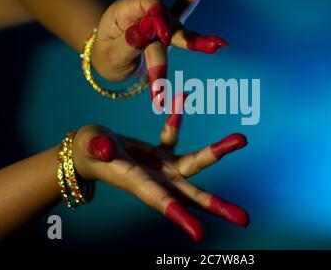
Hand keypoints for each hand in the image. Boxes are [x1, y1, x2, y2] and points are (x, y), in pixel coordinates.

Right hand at [72, 94, 248, 241]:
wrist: (89, 150)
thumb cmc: (86, 150)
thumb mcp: (88, 146)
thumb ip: (96, 147)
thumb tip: (104, 147)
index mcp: (138, 183)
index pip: (160, 201)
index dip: (179, 215)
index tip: (199, 232)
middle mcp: (157, 179)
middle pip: (191, 195)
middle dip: (216, 206)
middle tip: (244, 219)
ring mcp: (162, 167)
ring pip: (195, 164)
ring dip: (217, 151)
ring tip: (241, 139)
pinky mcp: (162, 153)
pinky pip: (173, 135)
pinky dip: (177, 119)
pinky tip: (182, 98)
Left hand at [91, 0, 227, 103]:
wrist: (110, 58)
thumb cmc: (108, 56)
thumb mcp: (111, 54)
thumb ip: (129, 43)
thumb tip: (147, 33)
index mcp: (125, 12)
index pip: (146, 3)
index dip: (158, 16)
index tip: (164, 36)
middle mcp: (146, 12)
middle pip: (164, 14)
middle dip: (174, 27)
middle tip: (178, 39)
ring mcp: (161, 21)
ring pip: (180, 27)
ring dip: (197, 38)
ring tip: (218, 44)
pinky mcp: (171, 29)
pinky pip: (184, 11)